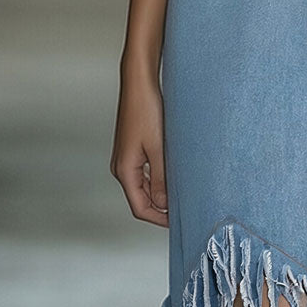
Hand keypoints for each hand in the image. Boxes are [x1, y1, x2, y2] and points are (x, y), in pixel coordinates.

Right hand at [111, 68, 168, 226]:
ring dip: (161, 193)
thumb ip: (161, 178)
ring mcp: (126, 158)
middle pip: (141, 199)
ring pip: (144, 186)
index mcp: (124, 171)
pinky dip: (158, 179)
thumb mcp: (158, 148)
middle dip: (161, 208)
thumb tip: (163, 204)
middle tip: (185, 210)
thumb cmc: (146, 111)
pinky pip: (145, 172)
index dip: (159, 219)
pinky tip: (174, 175)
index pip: (140, 207)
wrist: (139, 84)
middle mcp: (121, 167)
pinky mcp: (132, 149)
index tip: (179, 222)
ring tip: (183, 194)